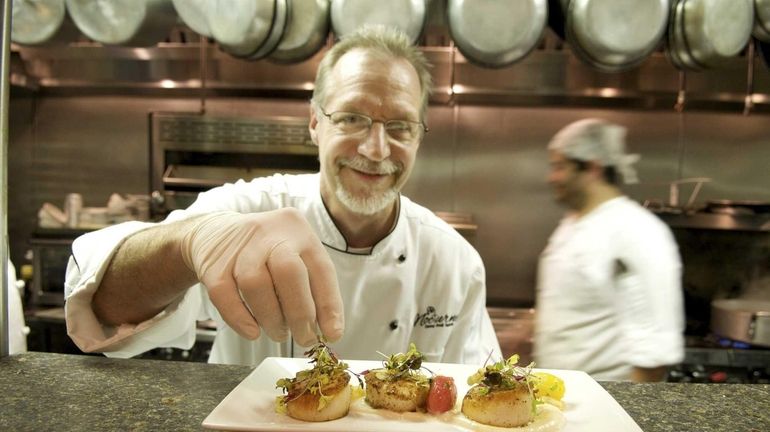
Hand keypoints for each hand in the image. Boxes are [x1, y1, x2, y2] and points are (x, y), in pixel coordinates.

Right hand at [180, 208, 342, 345]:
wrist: (215, 233)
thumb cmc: (265, 252)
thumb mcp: (294, 255)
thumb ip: (311, 286)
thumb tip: (327, 330)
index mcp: (299, 232)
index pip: (321, 269)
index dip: (329, 305)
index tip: (332, 334)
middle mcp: (271, 234)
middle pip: (289, 272)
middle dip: (300, 313)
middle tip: (304, 338)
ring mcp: (240, 247)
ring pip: (256, 284)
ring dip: (271, 318)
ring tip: (278, 332)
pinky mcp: (214, 264)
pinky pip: (225, 296)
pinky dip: (241, 320)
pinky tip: (253, 332)